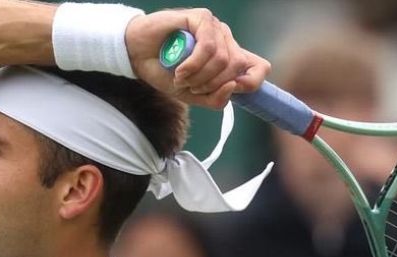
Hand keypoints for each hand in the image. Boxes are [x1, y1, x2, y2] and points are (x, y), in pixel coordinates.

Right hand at [126, 8, 269, 108]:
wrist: (137, 54)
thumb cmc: (165, 72)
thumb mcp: (192, 95)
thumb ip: (215, 99)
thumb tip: (233, 86)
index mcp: (229, 57)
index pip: (259, 67)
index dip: (253, 82)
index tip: (233, 90)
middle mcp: (226, 41)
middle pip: (238, 67)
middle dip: (213, 84)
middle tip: (191, 87)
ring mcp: (214, 28)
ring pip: (223, 59)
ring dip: (199, 77)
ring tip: (181, 78)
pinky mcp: (201, 18)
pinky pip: (208, 47)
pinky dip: (193, 65)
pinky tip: (180, 70)